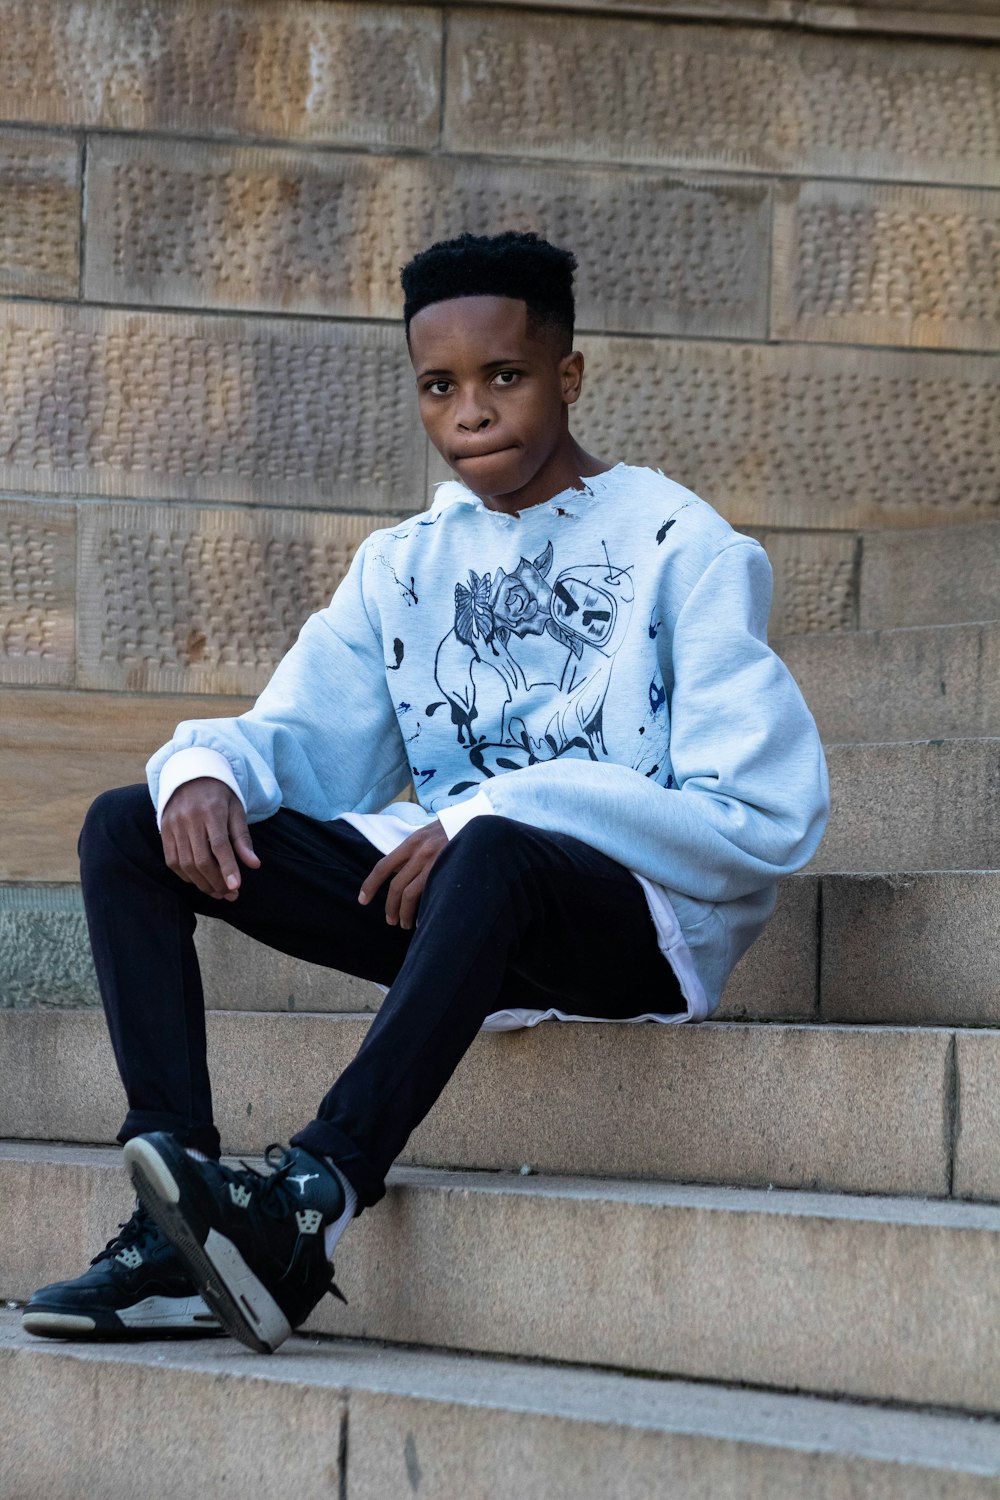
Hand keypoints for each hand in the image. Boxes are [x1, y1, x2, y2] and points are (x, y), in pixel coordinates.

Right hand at [160, 777, 260, 900]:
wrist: (189, 774)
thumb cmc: (219, 794)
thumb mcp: (236, 809)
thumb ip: (242, 838)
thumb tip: (254, 864)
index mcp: (211, 810)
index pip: (219, 845)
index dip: (227, 868)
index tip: (235, 887)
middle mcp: (189, 818)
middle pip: (201, 859)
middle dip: (216, 882)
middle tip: (230, 895)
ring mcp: (173, 825)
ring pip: (185, 863)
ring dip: (202, 883)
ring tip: (217, 893)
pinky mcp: (164, 830)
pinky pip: (172, 860)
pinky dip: (185, 876)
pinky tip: (199, 882)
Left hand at [358, 821, 447, 928]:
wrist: (482, 826)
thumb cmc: (454, 832)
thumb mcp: (428, 835)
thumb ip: (412, 852)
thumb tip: (396, 872)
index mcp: (412, 842)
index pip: (384, 866)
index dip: (370, 884)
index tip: (362, 900)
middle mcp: (421, 851)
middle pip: (396, 886)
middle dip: (390, 907)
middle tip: (390, 920)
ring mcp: (435, 862)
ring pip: (410, 894)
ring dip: (404, 913)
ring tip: (404, 924)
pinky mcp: (448, 872)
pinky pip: (428, 896)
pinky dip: (422, 911)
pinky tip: (422, 919)